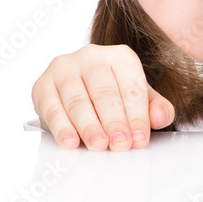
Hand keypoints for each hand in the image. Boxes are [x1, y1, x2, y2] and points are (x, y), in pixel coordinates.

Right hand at [31, 43, 174, 150]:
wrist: (79, 85)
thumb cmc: (113, 91)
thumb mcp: (139, 97)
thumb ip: (156, 107)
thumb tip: (160, 117)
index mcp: (120, 56)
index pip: (132, 87)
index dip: (137, 115)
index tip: (139, 138)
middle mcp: (91, 56)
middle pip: (104, 92)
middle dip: (114, 122)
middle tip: (120, 144)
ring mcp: (64, 68)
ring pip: (77, 100)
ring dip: (89, 126)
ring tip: (99, 145)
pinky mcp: (42, 84)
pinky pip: (51, 107)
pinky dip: (61, 126)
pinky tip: (71, 141)